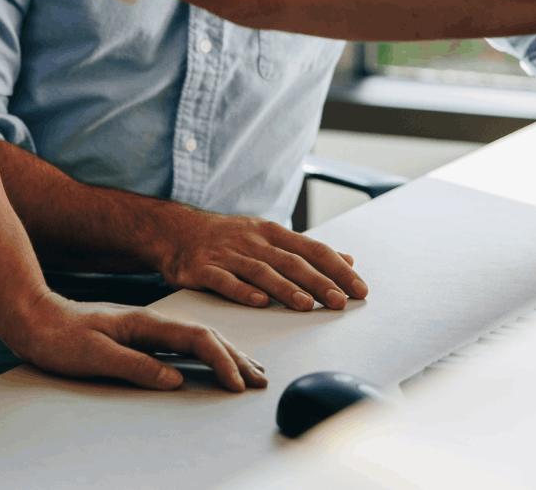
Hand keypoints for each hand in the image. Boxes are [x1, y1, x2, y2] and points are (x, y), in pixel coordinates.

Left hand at [0, 292, 268, 391]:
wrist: (33, 318)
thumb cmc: (58, 337)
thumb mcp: (94, 356)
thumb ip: (135, 366)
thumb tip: (175, 378)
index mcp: (144, 324)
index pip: (196, 338)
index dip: (221, 361)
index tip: (237, 384)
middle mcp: (150, 323)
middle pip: (205, 336)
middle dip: (236, 358)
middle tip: (260, 380)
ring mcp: (146, 328)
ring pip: (198, 338)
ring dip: (226, 354)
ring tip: (249, 370)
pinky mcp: (139, 337)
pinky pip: (183, 344)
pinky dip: (206, 353)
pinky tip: (211, 362)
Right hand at [147, 203, 367, 312]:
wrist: (176, 231)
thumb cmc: (228, 238)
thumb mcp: (268, 236)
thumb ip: (306, 250)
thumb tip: (348, 259)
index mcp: (271, 232)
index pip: (312, 249)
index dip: (337, 269)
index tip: (359, 289)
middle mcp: (252, 241)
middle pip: (290, 261)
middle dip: (318, 282)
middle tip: (340, 302)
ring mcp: (226, 254)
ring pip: (261, 271)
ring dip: (285, 288)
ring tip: (306, 305)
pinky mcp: (202, 269)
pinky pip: (224, 281)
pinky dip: (242, 291)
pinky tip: (258, 302)